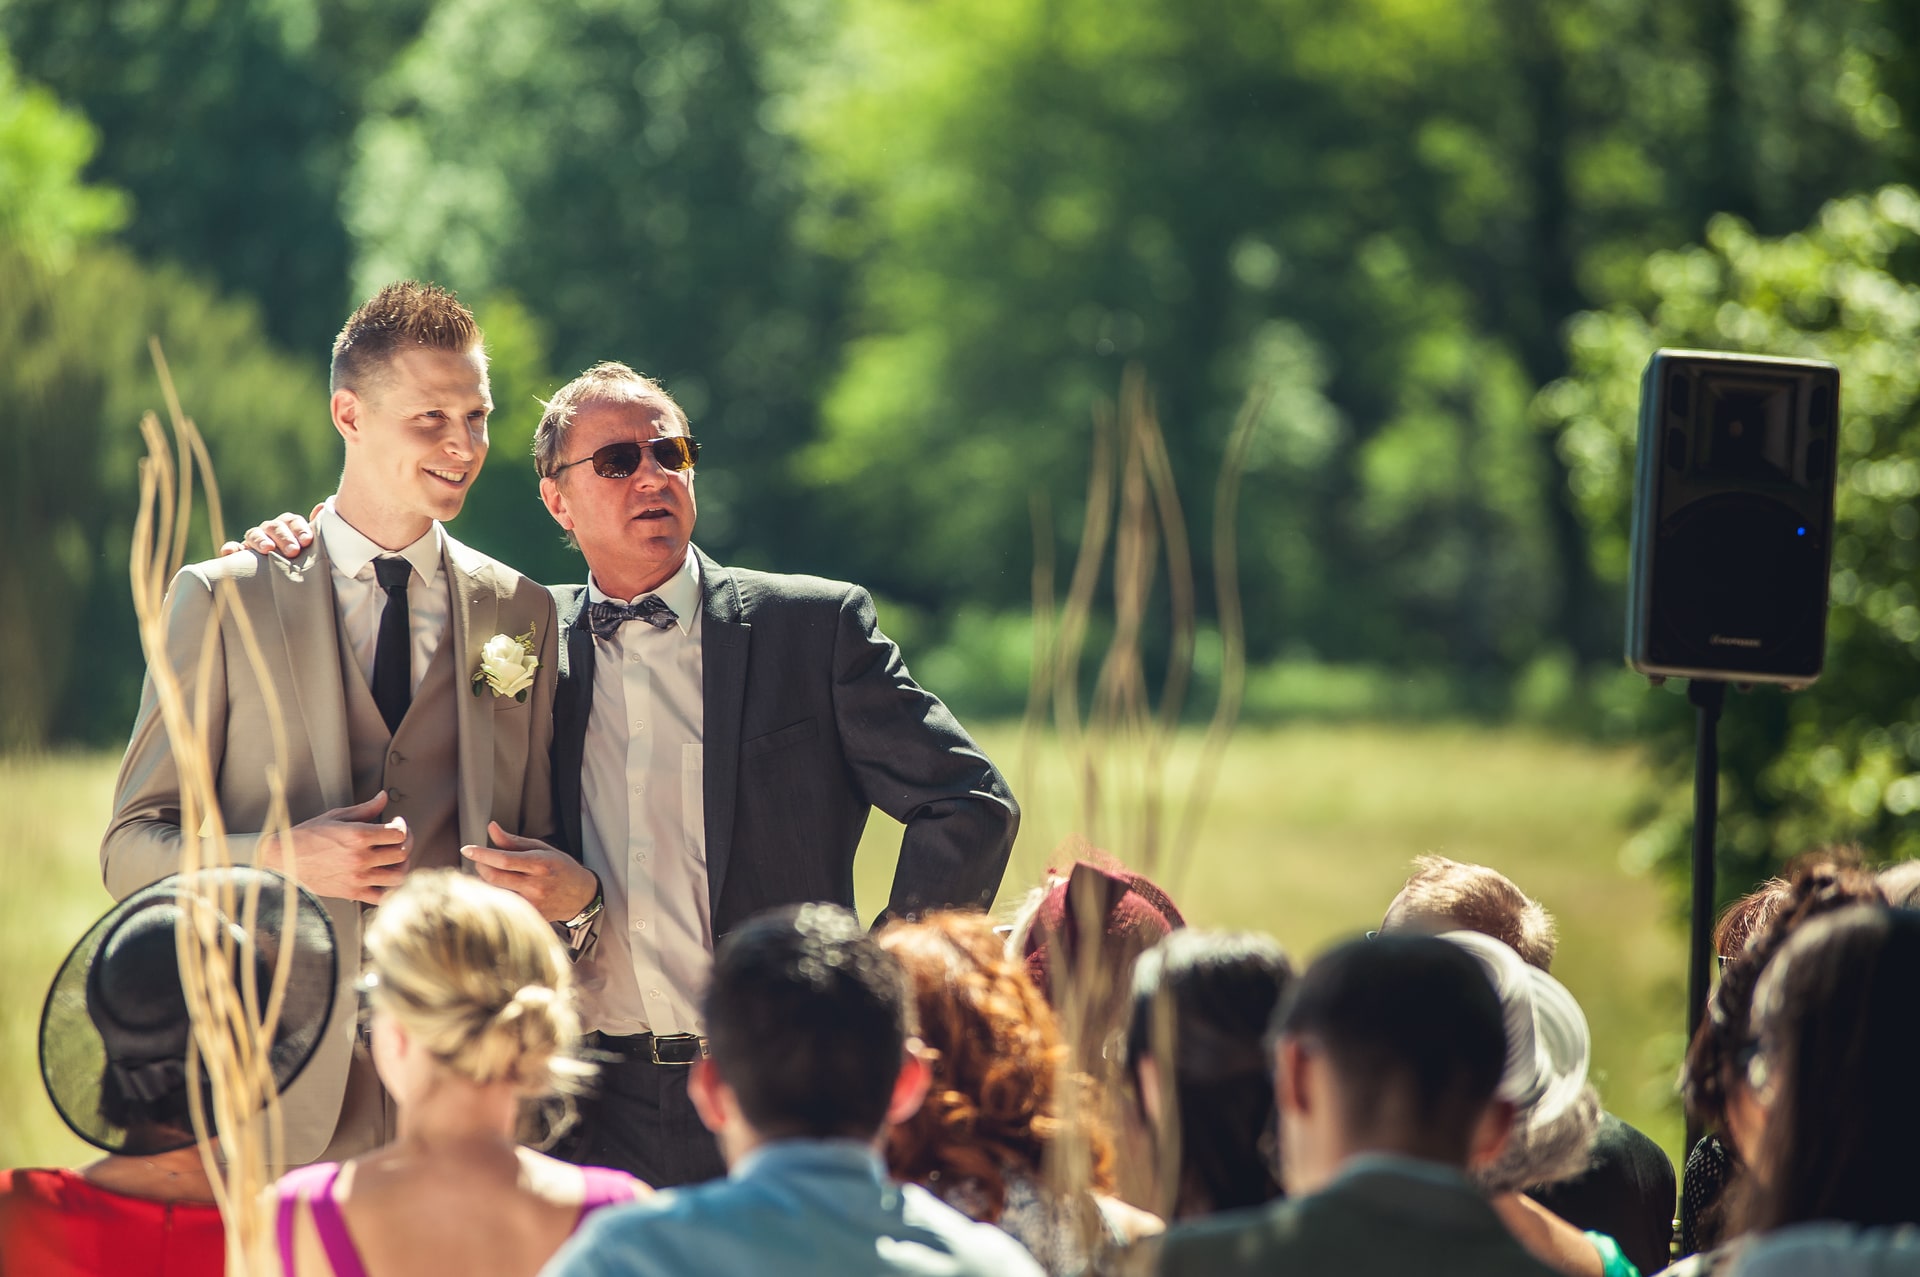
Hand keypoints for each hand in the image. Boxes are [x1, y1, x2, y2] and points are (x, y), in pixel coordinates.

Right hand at [218, 506, 319, 558]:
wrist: (285, 585)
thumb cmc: (301, 564)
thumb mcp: (310, 550)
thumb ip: (316, 531)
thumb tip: (321, 506)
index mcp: (287, 527)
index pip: (292, 521)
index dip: (300, 529)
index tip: (308, 541)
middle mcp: (269, 532)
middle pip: (274, 527)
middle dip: (284, 537)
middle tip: (293, 551)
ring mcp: (253, 542)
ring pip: (254, 534)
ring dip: (260, 539)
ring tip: (268, 549)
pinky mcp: (238, 555)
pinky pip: (232, 549)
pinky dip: (231, 549)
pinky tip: (231, 552)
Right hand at [263, 792, 410, 903]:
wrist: (283, 859)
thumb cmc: (306, 836)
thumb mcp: (335, 816)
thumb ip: (364, 809)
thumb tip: (383, 797)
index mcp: (358, 835)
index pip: (398, 833)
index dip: (403, 827)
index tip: (397, 824)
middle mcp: (360, 857)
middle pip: (401, 853)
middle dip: (407, 843)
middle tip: (400, 839)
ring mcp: (357, 877)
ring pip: (398, 876)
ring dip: (403, 866)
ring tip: (396, 858)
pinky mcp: (351, 892)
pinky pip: (382, 897)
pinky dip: (390, 890)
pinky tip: (386, 878)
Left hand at [462, 823, 599, 922]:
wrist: (581, 896)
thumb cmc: (561, 868)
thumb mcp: (542, 849)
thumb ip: (513, 841)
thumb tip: (491, 828)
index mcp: (540, 864)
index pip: (504, 860)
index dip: (482, 854)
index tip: (466, 849)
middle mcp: (536, 885)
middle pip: (494, 877)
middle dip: (481, 866)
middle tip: (481, 860)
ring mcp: (533, 904)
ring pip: (495, 893)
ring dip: (486, 882)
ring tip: (492, 874)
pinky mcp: (530, 917)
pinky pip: (503, 905)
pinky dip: (496, 895)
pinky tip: (500, 889)